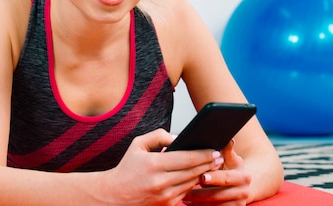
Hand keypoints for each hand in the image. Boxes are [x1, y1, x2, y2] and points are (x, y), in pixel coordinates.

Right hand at [99, 129, 224, 205]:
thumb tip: (178, 137)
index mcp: (154, 164)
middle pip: (193, 171)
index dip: (204, 154)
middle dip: (209, 163)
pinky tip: (198, 176)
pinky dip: (192, 184)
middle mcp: (160, 182)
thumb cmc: (127, 168)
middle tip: (219, 156)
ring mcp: (164, 197)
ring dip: (203, 174)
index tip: (214, 149)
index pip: (187, 158)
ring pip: (191, 183)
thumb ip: (158, 136)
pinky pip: (185, 193)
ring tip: (212, 165)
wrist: (114, 196)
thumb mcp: (138, 145)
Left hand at [182, 140, 251, 205]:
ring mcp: (238, 204)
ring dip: (198, 202)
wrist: (242, 186)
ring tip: (184, 198)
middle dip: (200, 193)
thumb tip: (229, 139)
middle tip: (185, 192)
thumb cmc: (231, 169)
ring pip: (215, 205)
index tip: (201, 177)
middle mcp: (243, 191)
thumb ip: (227, 150)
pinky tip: (191, 205)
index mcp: (243, 176)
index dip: (213, 178)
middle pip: (218, 195)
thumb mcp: (231, 159)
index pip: (225, 178)